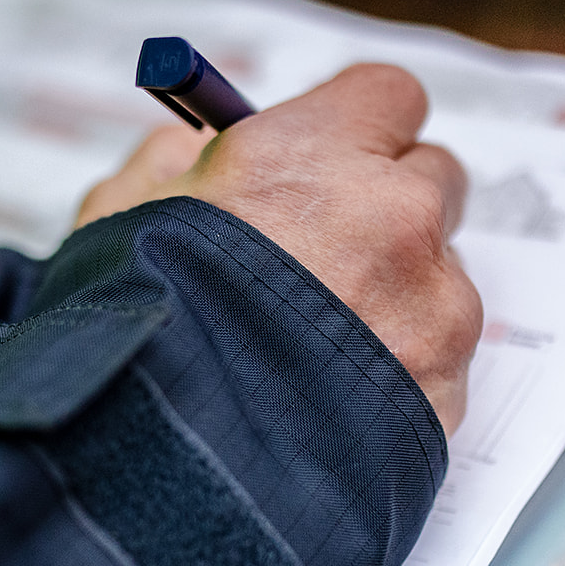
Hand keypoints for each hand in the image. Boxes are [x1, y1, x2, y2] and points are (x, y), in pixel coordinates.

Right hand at [80, 65, 480, 431]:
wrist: (174, 469)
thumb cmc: (135, 334)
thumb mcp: (116, 218)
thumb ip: (171, 164)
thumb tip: (198, 152)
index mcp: (311, 157)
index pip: (386, 97)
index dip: (355, 129)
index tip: (330, 157)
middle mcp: (392, 216)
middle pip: (433, 178)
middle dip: (387, 206)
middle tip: (327, 250)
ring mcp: (433, 305)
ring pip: (438, 277)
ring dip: (394, 298)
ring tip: (311, 352)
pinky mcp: (449, 387)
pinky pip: (439, 360)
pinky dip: (398, 374)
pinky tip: (328, 402)